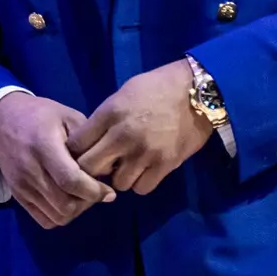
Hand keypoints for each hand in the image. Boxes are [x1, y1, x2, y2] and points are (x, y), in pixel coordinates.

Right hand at [0, 94, 115, 228]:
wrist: (4, 122)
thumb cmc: (43, 116)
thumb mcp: (69, 117)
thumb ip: (88, 142)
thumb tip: (107, 171)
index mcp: (44, 147)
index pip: (70, 180)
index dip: (93, 191)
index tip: (109, 191)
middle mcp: (30, 171)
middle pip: (64, 204)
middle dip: (88, 202)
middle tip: (99, 191)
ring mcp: (21, 186)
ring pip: (56, 216)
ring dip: (76, 210)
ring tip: (85, 194)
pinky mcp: (18, 196)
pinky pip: (44, 219)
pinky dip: (61, 216)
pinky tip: (69, 199)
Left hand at [69, 60, 211, 195]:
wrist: (201, 92)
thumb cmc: (159, 87)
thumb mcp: (124, 93)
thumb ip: (105, 119)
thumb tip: (89, 143)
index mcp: (111, 112)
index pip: (76, 145)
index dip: (75, 151)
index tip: (83, 152)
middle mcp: (123, 135)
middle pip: (89, 168)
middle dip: (92, 169)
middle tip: (103, 164)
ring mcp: (145, 152)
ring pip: (117, 183)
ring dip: (120, 176)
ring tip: (129, 165)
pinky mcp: (165, 164)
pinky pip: (141, 188)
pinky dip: (141, 182)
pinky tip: (145, 169)